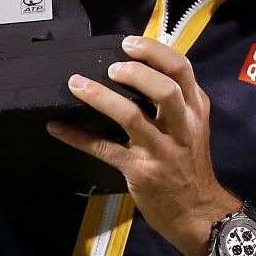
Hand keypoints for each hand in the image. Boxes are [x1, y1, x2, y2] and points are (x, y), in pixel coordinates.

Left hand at [48, 36, 239, 255]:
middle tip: (111, 68)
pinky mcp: (139, 170)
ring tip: (77, 84)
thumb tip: (138, 67)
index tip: (129, 44)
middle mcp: (181, 126)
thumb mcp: (194, 126)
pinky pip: (104, 149)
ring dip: (100, 97)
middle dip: (135, 72)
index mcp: (195, 109)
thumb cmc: (190, 163)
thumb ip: (177, 100)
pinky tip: (57, 127)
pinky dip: (77, 136)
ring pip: (131, 116)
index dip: (154, 51)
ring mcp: (160, 149)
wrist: (198, 212)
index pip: (182, 69)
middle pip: (164, 89)